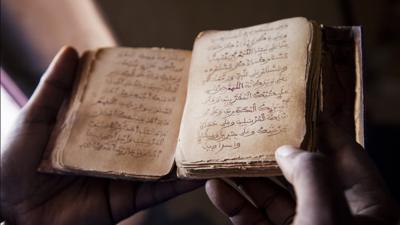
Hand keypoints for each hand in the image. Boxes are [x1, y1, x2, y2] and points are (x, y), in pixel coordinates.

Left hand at [1, 47, 202, 224]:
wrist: (11, 212)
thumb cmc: (12, 162)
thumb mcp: (35, 118)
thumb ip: (54, 88)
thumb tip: (72, 49)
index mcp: (96, 131)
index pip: (128, 111)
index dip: (148, 97)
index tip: (171, 82)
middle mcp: (113, 151)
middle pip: (149, 136)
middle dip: (173, 123)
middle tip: (198, 107)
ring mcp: (121, 176)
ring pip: (159, 164)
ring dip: (182, 153)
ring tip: (206, 137)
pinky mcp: (125, 201)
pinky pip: (156, 192)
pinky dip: (177, 185)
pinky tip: (196, 173)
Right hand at [206, 120, 398, 224]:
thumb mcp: (327, 218)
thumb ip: (312, 174)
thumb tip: (289, 148)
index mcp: (367, 210)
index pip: (347, 154)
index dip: (324, 126)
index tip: (299, 102)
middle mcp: (335, 217)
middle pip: (302, 171)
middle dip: (275, 149)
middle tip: (253, 124)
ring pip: (273, 196)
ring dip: (247, 177)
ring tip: (225, 153)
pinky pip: (253, 220)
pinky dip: (234, 205)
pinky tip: (215, 188)